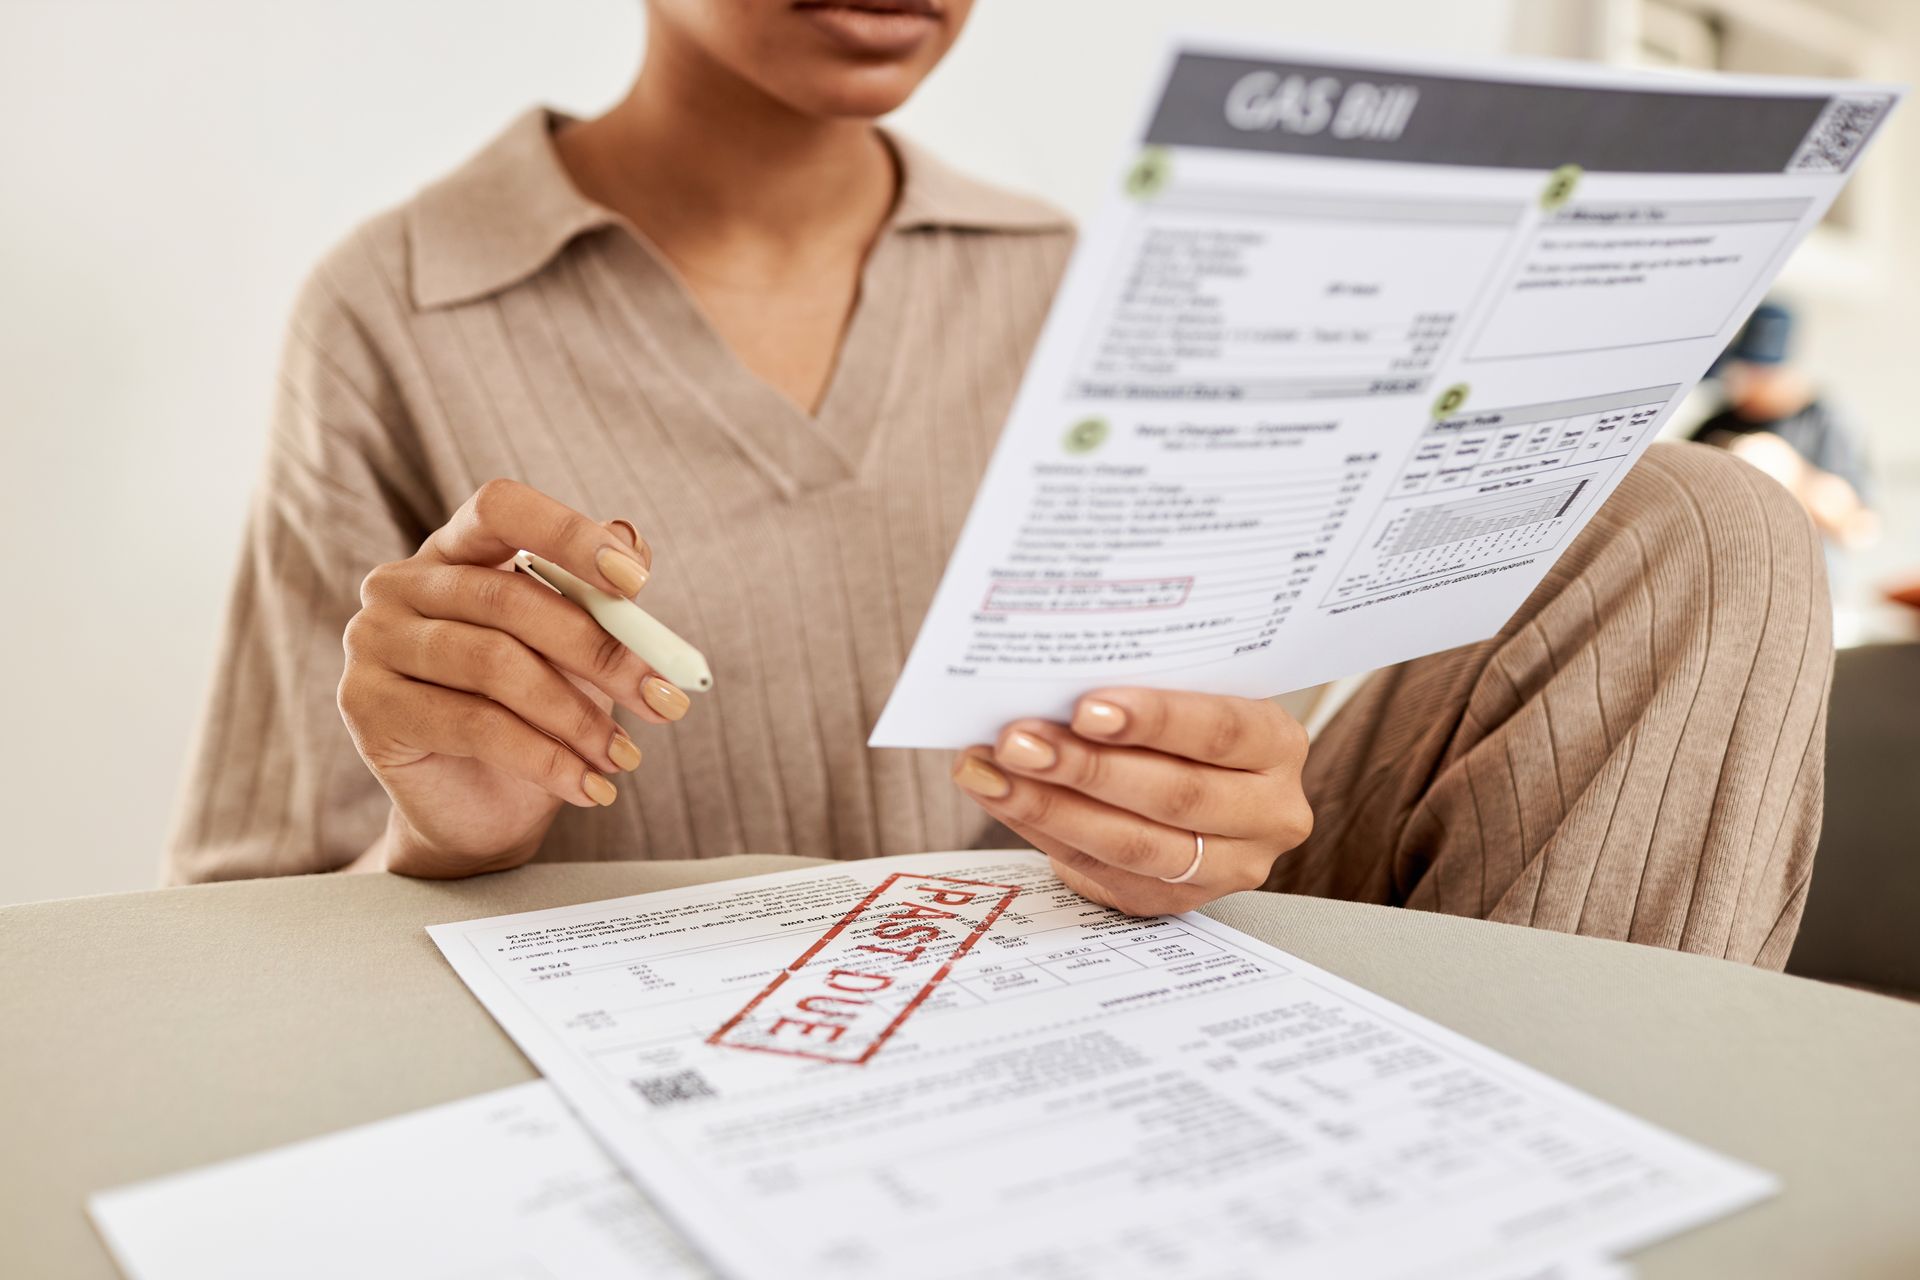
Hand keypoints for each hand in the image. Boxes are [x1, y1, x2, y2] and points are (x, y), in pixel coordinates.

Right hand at [337, 479, 689, 877]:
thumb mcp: (577, 651)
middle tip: (665, 699)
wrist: (477, 810)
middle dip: (601, 652)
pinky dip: (546, 759)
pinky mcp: (366, 706)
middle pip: (510, 598)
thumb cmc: (533, 715)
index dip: (568, 535)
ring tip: (625, 756)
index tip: (636, 583)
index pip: (502, 508)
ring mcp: (373, 642)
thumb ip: (600, 595)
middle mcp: (401, 583)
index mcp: (453, 550)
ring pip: (495, 665)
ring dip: (578, 717)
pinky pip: (474, 725)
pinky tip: (589, 787)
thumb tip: (632, 540)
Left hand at [950, 688, 1311, 914]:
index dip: (1153, 720)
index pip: (1219, 731)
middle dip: (1085, 767)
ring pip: (1132, 844)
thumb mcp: (1190, 695)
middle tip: (1017, 741)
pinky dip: (1040, 831)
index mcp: (1276, 745)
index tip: (1084, 707)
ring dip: (1050, 806)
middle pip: (1173, 795)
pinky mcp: (1175, 900)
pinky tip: (1002, 798)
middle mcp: (1267, 813)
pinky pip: (1100, 870)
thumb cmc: (1185, 726)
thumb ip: (1144, 691)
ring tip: (993, 773)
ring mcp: (1227, 867)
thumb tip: (1052, 679)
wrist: (1197, 785)